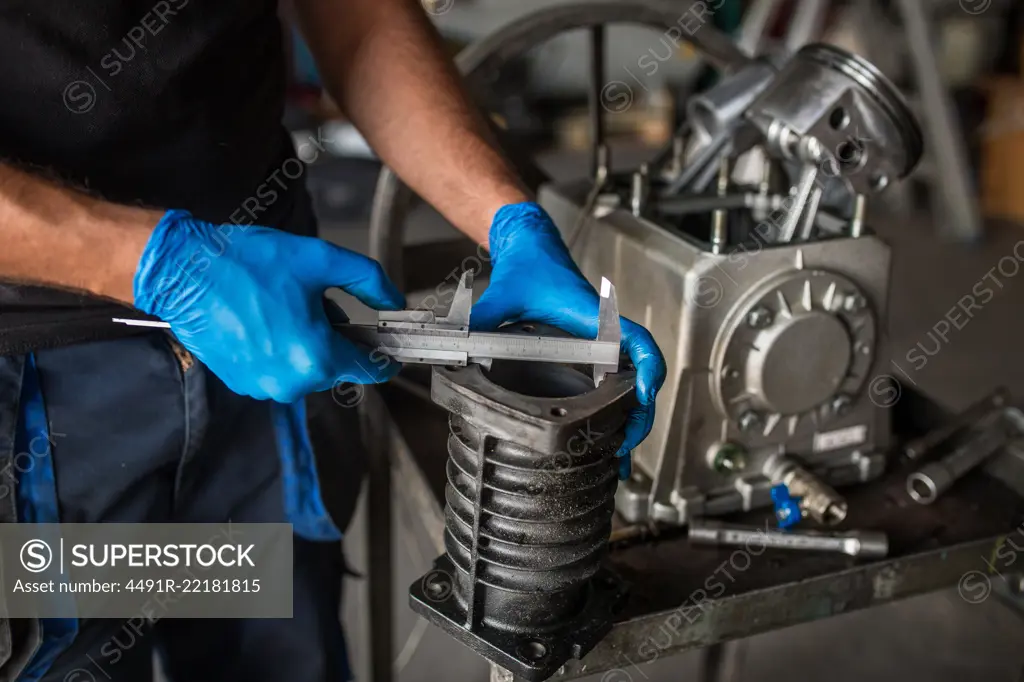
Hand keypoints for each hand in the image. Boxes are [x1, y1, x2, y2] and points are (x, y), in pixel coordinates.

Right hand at [133, 210, 403, 401]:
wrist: (183, 272)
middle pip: (335, 366)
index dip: (382, 355)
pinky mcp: (242, 383)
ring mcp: (263, 387)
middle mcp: (291, 382)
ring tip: (280, 308)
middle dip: (333, 338)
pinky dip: (279, 350)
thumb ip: (368, 281)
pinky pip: (278, 370)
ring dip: (305, 344)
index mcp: (316, 357)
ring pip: (306, 368)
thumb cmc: (246, 263)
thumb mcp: (320, 259)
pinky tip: (262, 320)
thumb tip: (393, 302)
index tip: (386, 344)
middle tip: (312, 302)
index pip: (369, 370)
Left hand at [471, 203, 665, 478]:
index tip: (643, 395)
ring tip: (618, 452)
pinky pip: (613, 379)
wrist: (532, 245)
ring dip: (631, 415)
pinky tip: (606, 433)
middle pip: (640, 373)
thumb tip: (459, 342)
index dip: (647, 369)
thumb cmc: (529, 265)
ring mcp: (600, 343)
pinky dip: (617, 406)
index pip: (636, 341)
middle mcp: (604, 332)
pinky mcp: (591, 350)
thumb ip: (482, 318)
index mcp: (593, 316)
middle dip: (640, 412)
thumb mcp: (504, 293)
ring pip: (630, 382)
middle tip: (624, 447)